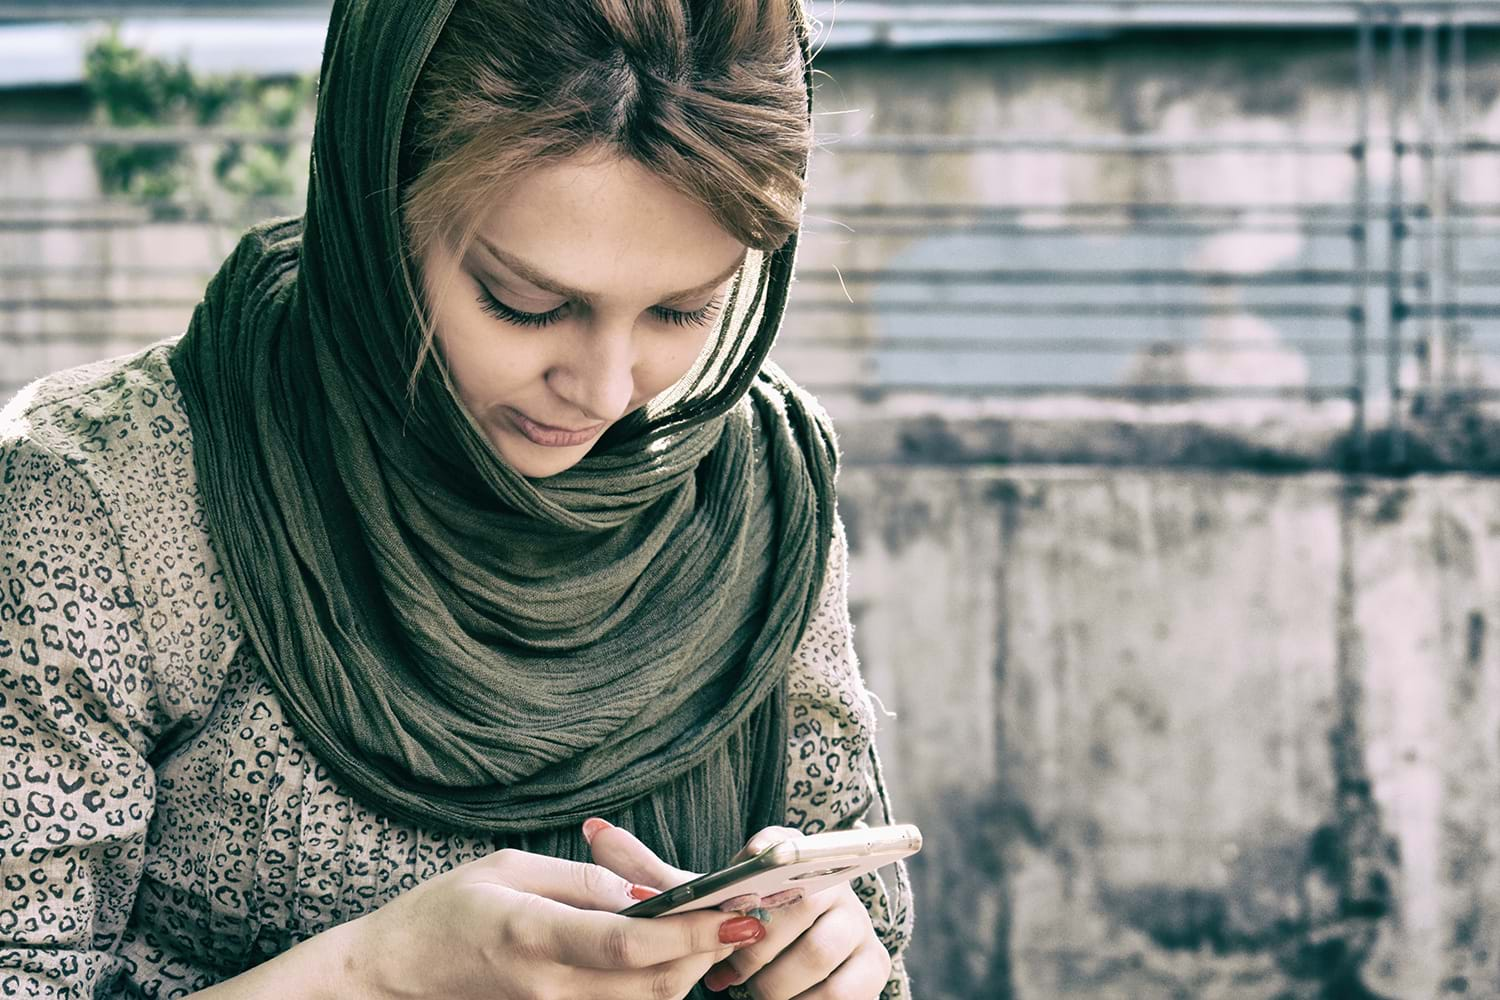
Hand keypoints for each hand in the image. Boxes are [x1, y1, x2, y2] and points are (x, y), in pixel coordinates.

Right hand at [338, 843, 767, 999]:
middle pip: (653, 984)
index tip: (737, 912)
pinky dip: (654, 985)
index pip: (630, 945)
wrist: (393, 976)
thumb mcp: (507, 868)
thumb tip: (645, 892)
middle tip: (738, 912)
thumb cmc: (444, 911)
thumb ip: (581, 879)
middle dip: (705, 950)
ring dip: (686, 969)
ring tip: (708, 927)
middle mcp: (550, 988)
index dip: (691, 931)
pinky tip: (663, 953)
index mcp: (534, 936)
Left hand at [585, 821, 889, 998]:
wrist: (798, 958)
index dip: (754, 869)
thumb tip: (591, 830)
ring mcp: (856, 921)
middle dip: (745, 955)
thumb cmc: (735, 923)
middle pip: (783, 916)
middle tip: (726, 973)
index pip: (773, 848)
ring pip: (808, 959)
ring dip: (769, 986)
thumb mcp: (695, 899)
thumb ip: (646, 872)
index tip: (739, 890)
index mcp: (787, 852)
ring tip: (752, 988)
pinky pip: (838, 993)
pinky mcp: (873, 965)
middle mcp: (828, 878)